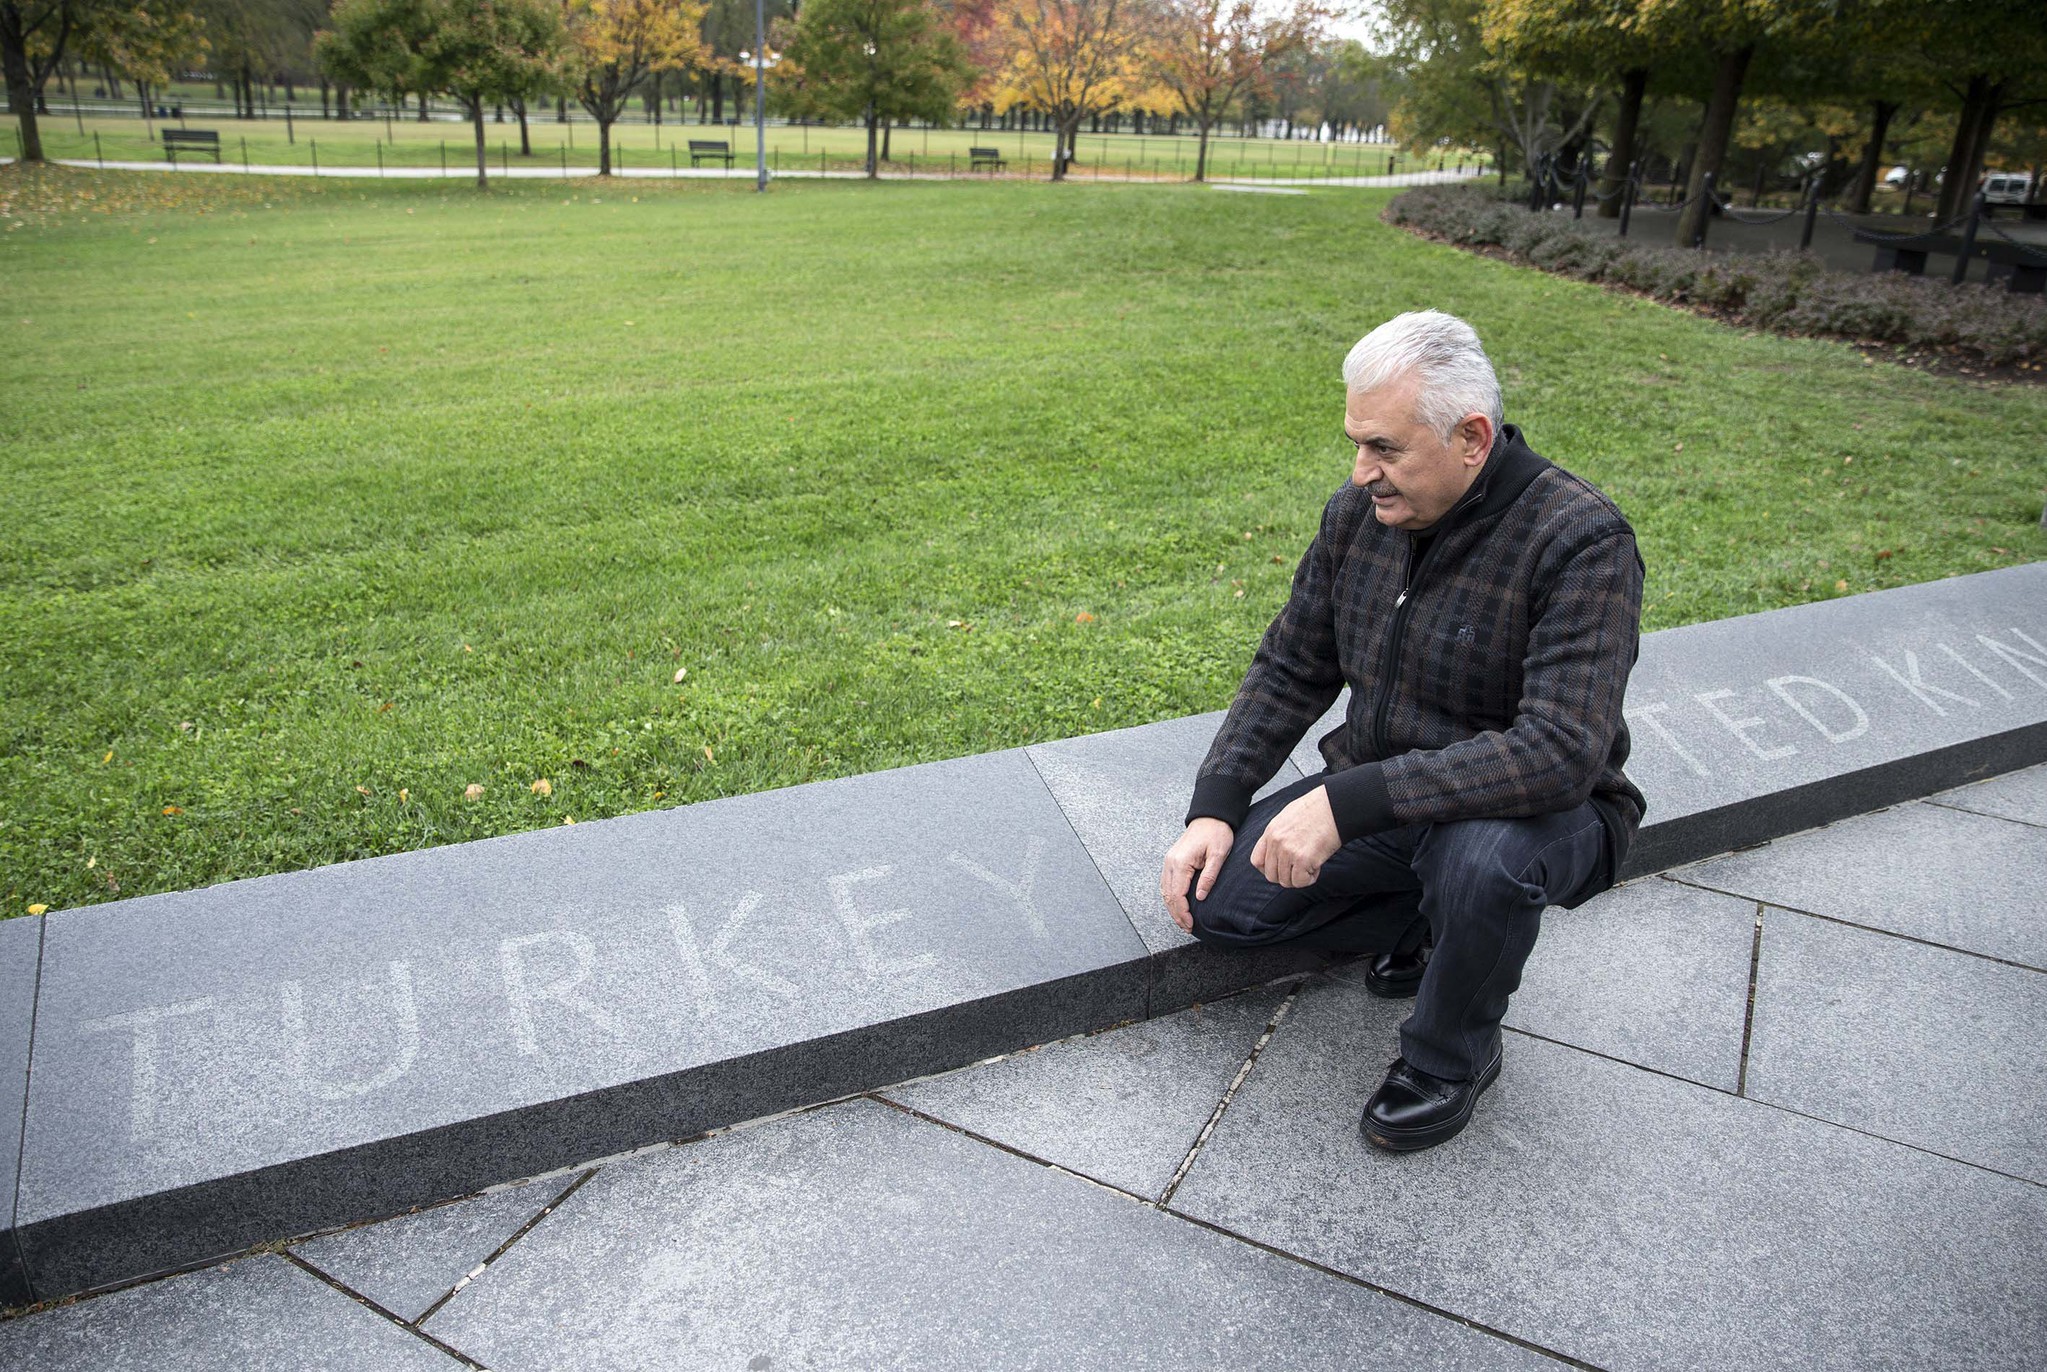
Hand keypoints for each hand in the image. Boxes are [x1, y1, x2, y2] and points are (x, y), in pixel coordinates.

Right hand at [1161, 818, 1234, 932]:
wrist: (1210, 817)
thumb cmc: (1216, 833)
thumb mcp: (1218, 855)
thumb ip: (1209, 877)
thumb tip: (1200, 897)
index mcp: (1181, 862)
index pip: (1177, 895)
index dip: (1182, 913)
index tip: (1190, 925)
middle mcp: (1171, 862)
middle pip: (1168, 896)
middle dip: (1176, 914)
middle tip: (1187, 928)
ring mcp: (1169, 861)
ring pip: (1165, 891)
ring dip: (1172, 908)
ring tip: (1183, 921)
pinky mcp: (1172, 860)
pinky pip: (1166, 883)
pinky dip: (1170, 897)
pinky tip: (1178, 905)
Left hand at [1250, 786, 1339, 889]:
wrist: (1335, 806)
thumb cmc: (1317, 810)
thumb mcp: (1287, 818)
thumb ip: (1278, 835)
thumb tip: (1277, 852)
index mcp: (1271, 832)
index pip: (1256, 861)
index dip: (1268, 869)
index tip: (1280, 868)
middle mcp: (1276, 843)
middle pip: (1271, 875)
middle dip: (1286, 876)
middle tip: (1299, 868)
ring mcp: (1288, 851)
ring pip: (1286, 881)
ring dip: (1299, 877)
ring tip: (1311, 864)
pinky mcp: (1303, 859)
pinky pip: (1300, 881)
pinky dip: (1309, 879)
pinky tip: (1317, 866)